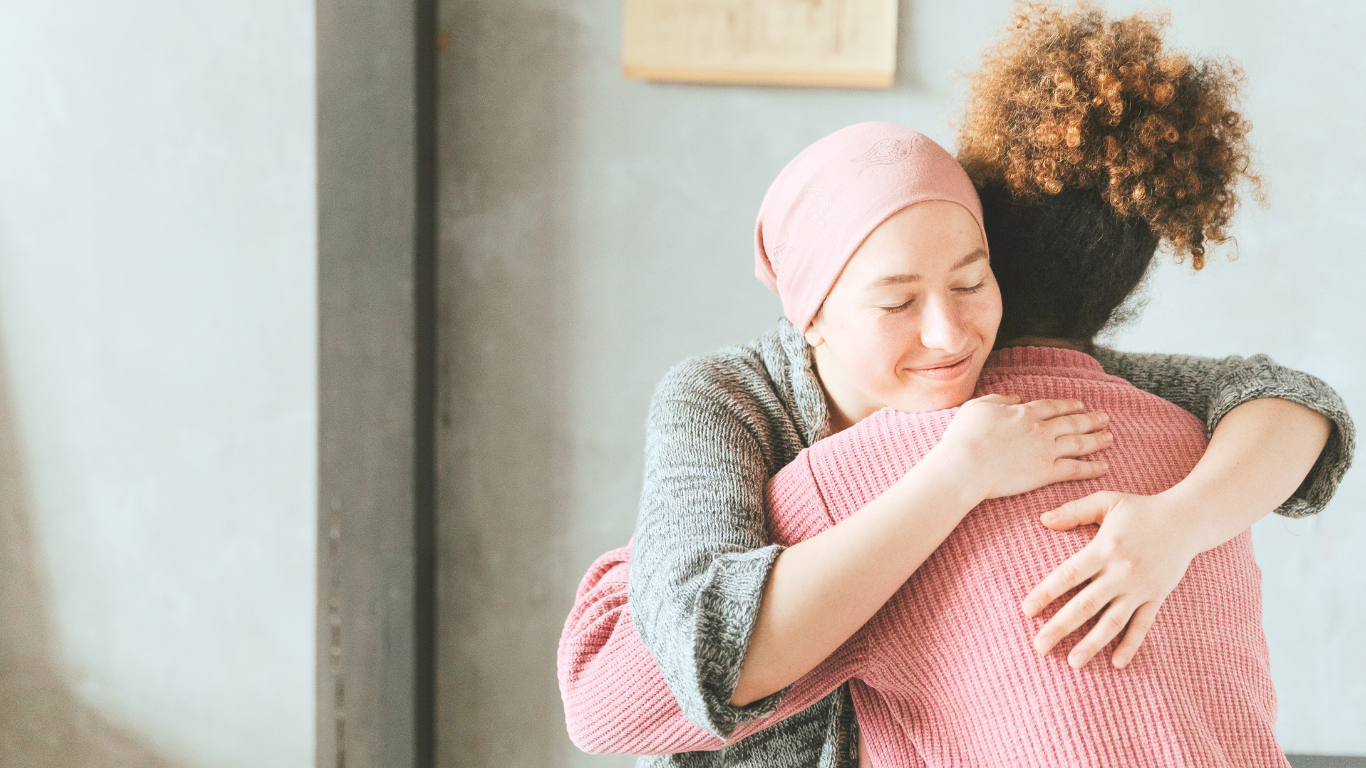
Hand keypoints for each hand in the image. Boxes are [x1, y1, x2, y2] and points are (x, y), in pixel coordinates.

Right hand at [933, 394, 1111, 500]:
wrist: (965, 464)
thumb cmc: (964, 436)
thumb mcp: (977, 407)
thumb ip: (999, 400)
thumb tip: (1016, 398)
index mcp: (1023, 412)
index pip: (1052, 406)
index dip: (1068, 405)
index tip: (1080, 405)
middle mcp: (1039, 429)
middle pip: (1071, 422)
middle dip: (1090, 420)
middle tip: (1104, 418)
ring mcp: (1045, 451)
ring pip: (1078, 443)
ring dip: (1096, 440)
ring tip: (1110, 438)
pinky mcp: (1045, 473)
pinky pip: (1074, 469)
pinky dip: (1091, 468)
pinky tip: (1104, 466)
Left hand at [1021, 491, 1201, 668]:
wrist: (1188, 520)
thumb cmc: (1142, 510)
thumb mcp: (1107, 501)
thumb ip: (1074, 511)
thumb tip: (1042, 519)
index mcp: (1104, 548)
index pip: (1069, 575)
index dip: (1046, 592)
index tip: (1026, 610)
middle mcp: (1121, 572)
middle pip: (1086, 604)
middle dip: (1061, 627)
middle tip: (1039, 646)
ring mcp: (1140, 588)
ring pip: (1112, 621)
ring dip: (1092, 644)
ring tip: (1072, 662)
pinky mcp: (1157, 597)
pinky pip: (1142, 625)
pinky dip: (1131, 645)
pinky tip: (1117, 663)